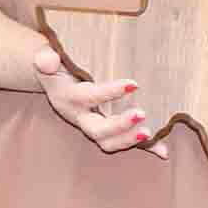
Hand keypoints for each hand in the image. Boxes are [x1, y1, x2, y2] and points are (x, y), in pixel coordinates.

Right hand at [33, 45, 168, 158]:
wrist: (51, 78)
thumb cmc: (54, 65)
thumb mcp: (45, 57)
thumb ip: (45, 58)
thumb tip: (48, 60)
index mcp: (68, 98)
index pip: (88, 97)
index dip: (109, 93)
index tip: (134, 84)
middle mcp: (79, 116)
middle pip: (97, 130)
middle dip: (120, 126)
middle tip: (142, 114)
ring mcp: (91, 125)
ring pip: (108, 142)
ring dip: (129, 141)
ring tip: (149, 133)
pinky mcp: (104, 129)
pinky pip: (123, 142)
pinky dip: (143, 149)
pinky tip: (162, 150)